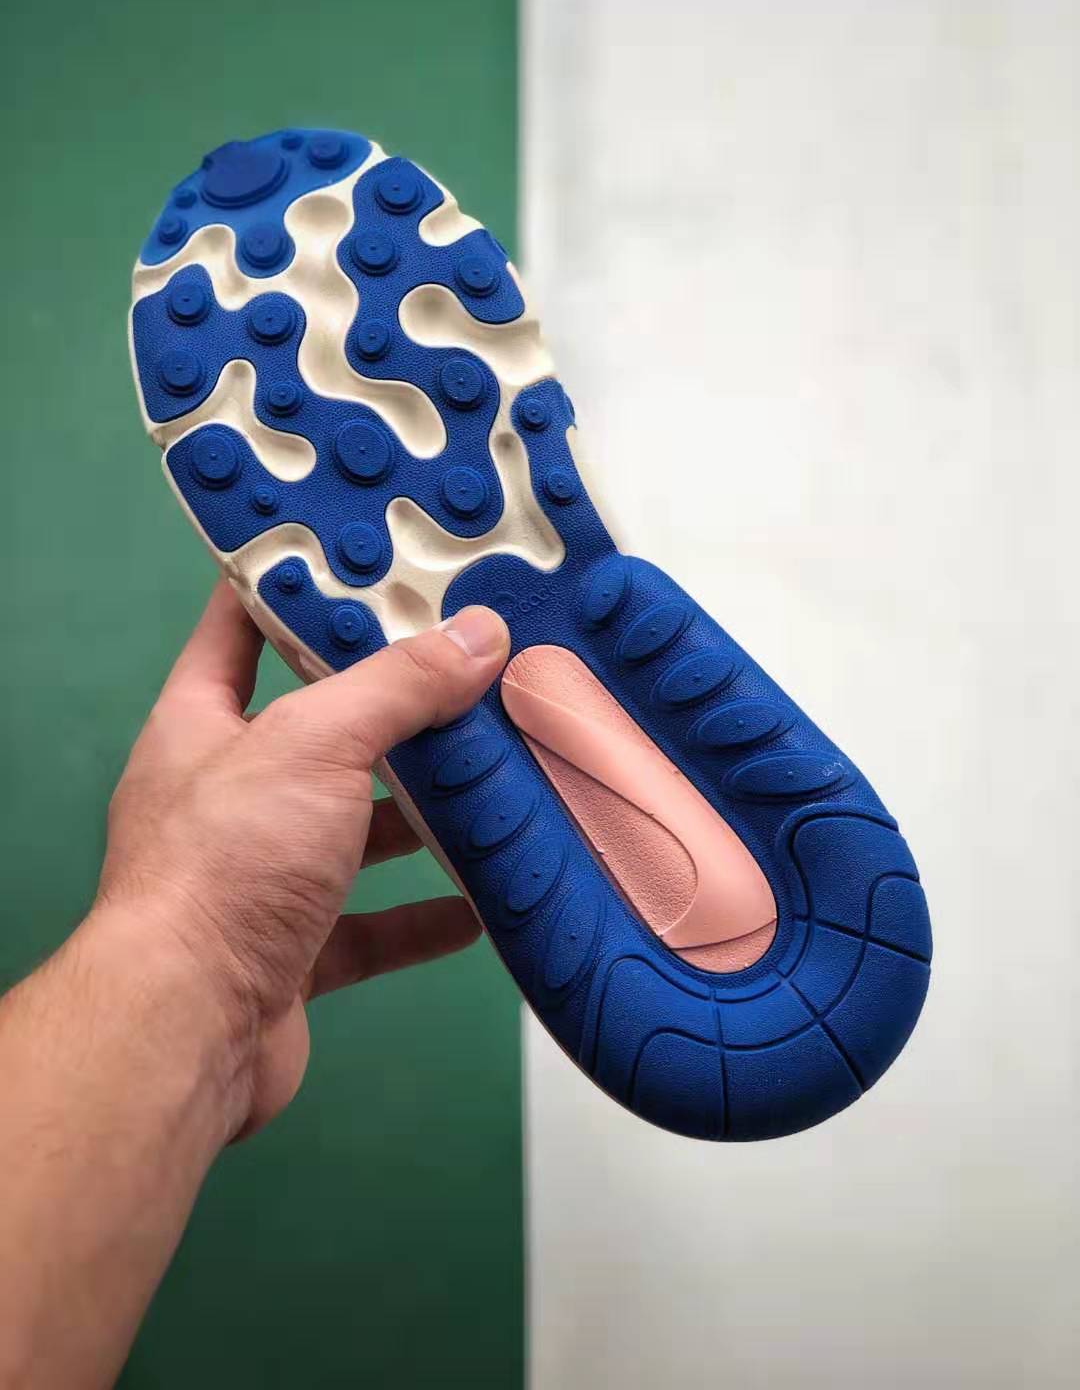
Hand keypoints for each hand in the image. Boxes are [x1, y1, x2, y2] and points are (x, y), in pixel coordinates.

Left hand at [93, 579, 509, 1138]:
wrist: (188, 1026)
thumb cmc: (227, 862)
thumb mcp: (315, 743)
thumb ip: (398, 688)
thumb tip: (480, 634)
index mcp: (202, 724)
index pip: (239, 626)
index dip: (293, 588)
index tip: (368, 561)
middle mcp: (226, 795)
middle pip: (318, 732)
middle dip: (393, 709)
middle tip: (471, 670)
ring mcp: (258, 877)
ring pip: (351, 831)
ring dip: (419, 816)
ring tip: (496, 778)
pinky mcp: (292, 951)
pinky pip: (372, 925)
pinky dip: (426, 915)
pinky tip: (483, 901)